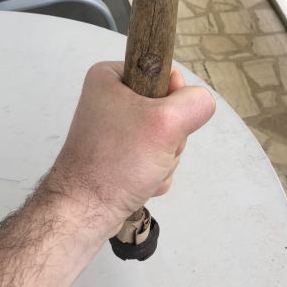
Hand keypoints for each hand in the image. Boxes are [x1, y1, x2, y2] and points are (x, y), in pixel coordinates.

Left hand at [40, 61, 215, 238]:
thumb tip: (201, 101)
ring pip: (166, 136)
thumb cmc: (116, 162)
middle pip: (169, 109)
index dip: (173, 99)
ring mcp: (116, 130)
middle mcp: (110, 99)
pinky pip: (156, 156)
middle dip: (170, 137)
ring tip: (144, 170)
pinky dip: (155, 172)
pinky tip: (141, 182)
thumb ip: (195, 103)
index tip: (161, 121)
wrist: (84, 212)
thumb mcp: (166, 122)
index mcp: (110, 76)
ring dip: (165, 158)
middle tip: (152, 151)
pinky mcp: (120, 155)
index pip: (165, 73)